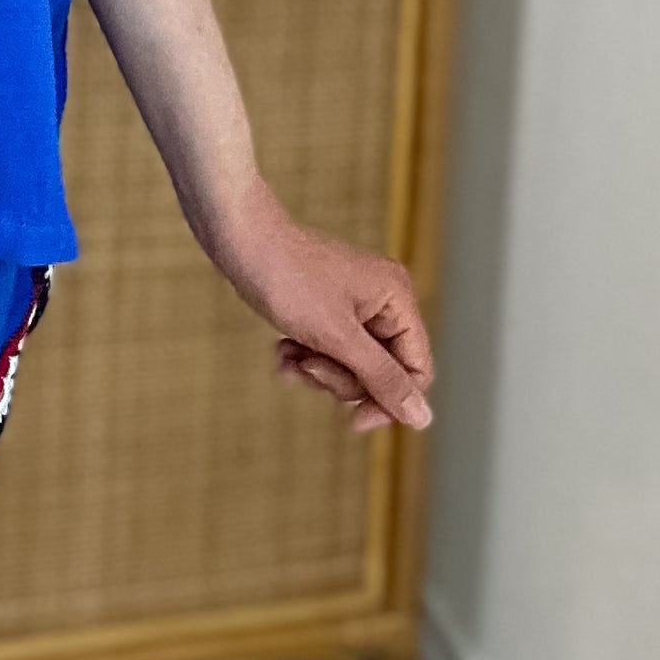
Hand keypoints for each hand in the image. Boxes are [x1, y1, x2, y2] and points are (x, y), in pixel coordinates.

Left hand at [210, 178, 432, 433]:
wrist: (237, 238)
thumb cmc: (287, 278)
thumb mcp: (337, 337)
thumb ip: (382, 378)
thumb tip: (423, 418)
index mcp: (397, 299)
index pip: (416, 371)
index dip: (389, 401)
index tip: (354, 421)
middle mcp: (382, 300)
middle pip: (381, 371)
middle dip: (341, 378)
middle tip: (310, 365)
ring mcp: (353, 303)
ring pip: (351, 365)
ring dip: (318, 369)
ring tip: (289, 355)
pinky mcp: (326, 307)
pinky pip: (329, 349)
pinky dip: (305, 355)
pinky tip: (281, 351)